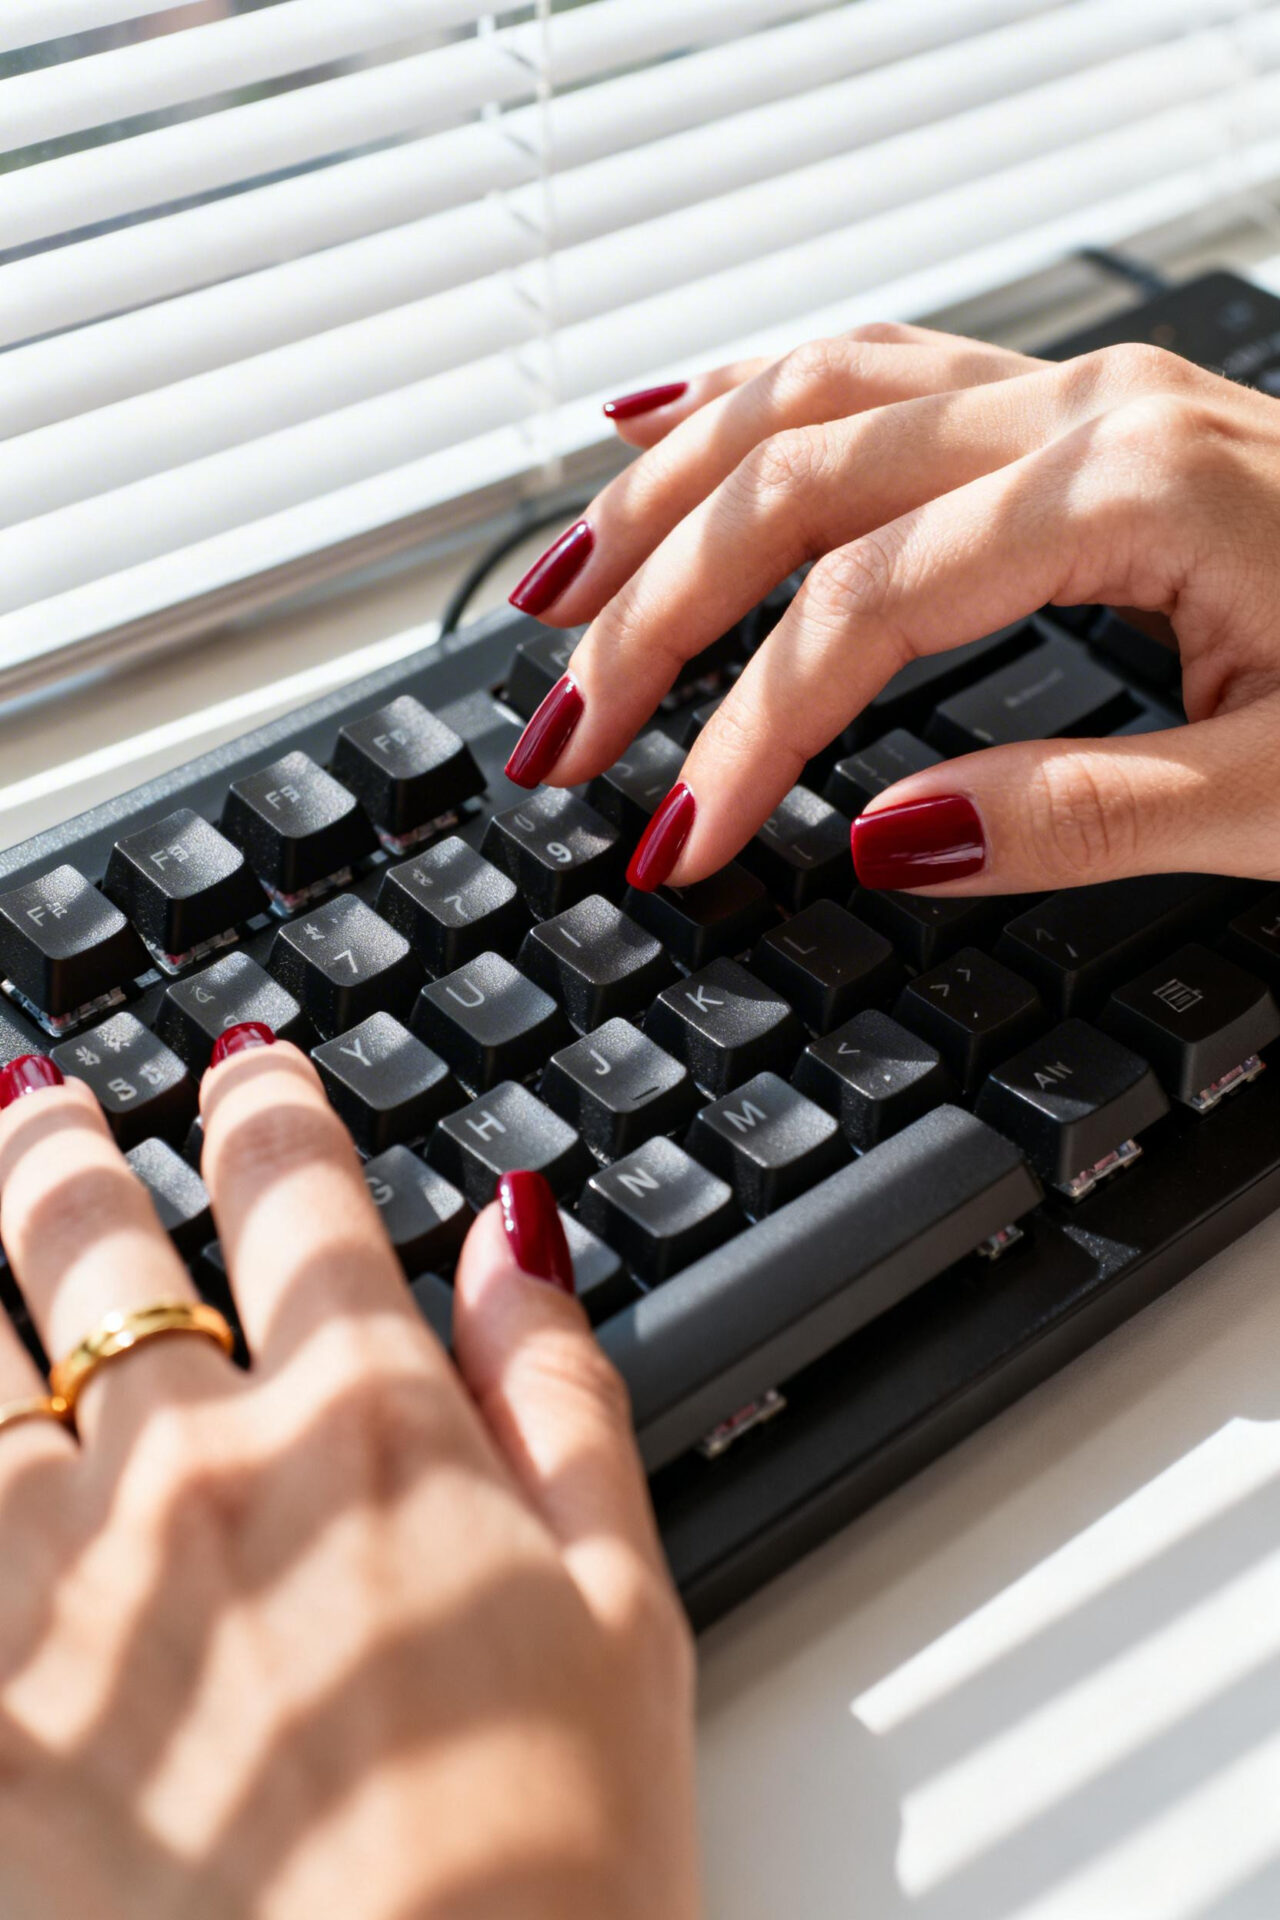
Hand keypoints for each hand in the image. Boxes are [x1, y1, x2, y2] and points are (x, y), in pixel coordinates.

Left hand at [0, 1041, 697, 1919]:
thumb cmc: (545, 1870)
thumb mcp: (625, 1606)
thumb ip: (563, 1394)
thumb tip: (513, 1233)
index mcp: (370, 1435)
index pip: (298, 1199)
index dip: (268, 1110)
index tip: (246, 1069)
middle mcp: (199, 1476)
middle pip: (102, 1247)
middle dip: (65, 1152)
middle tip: (43, 1101)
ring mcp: (60, 1588)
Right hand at [505, 323, 1279, 893]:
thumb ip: (1077, 814)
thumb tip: (882, 835)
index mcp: (1130, 492)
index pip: (859, 612)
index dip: (740, 736)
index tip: (673, 842)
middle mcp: (1085, 409)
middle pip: (791, 480)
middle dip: (649, 614)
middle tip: (556, 734)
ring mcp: (1077, 395)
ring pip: (811, 397)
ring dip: (664, 494)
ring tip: (556, 593)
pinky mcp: (1076, 415)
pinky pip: (877, 371)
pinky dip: (751, 404)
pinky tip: (669, 432)